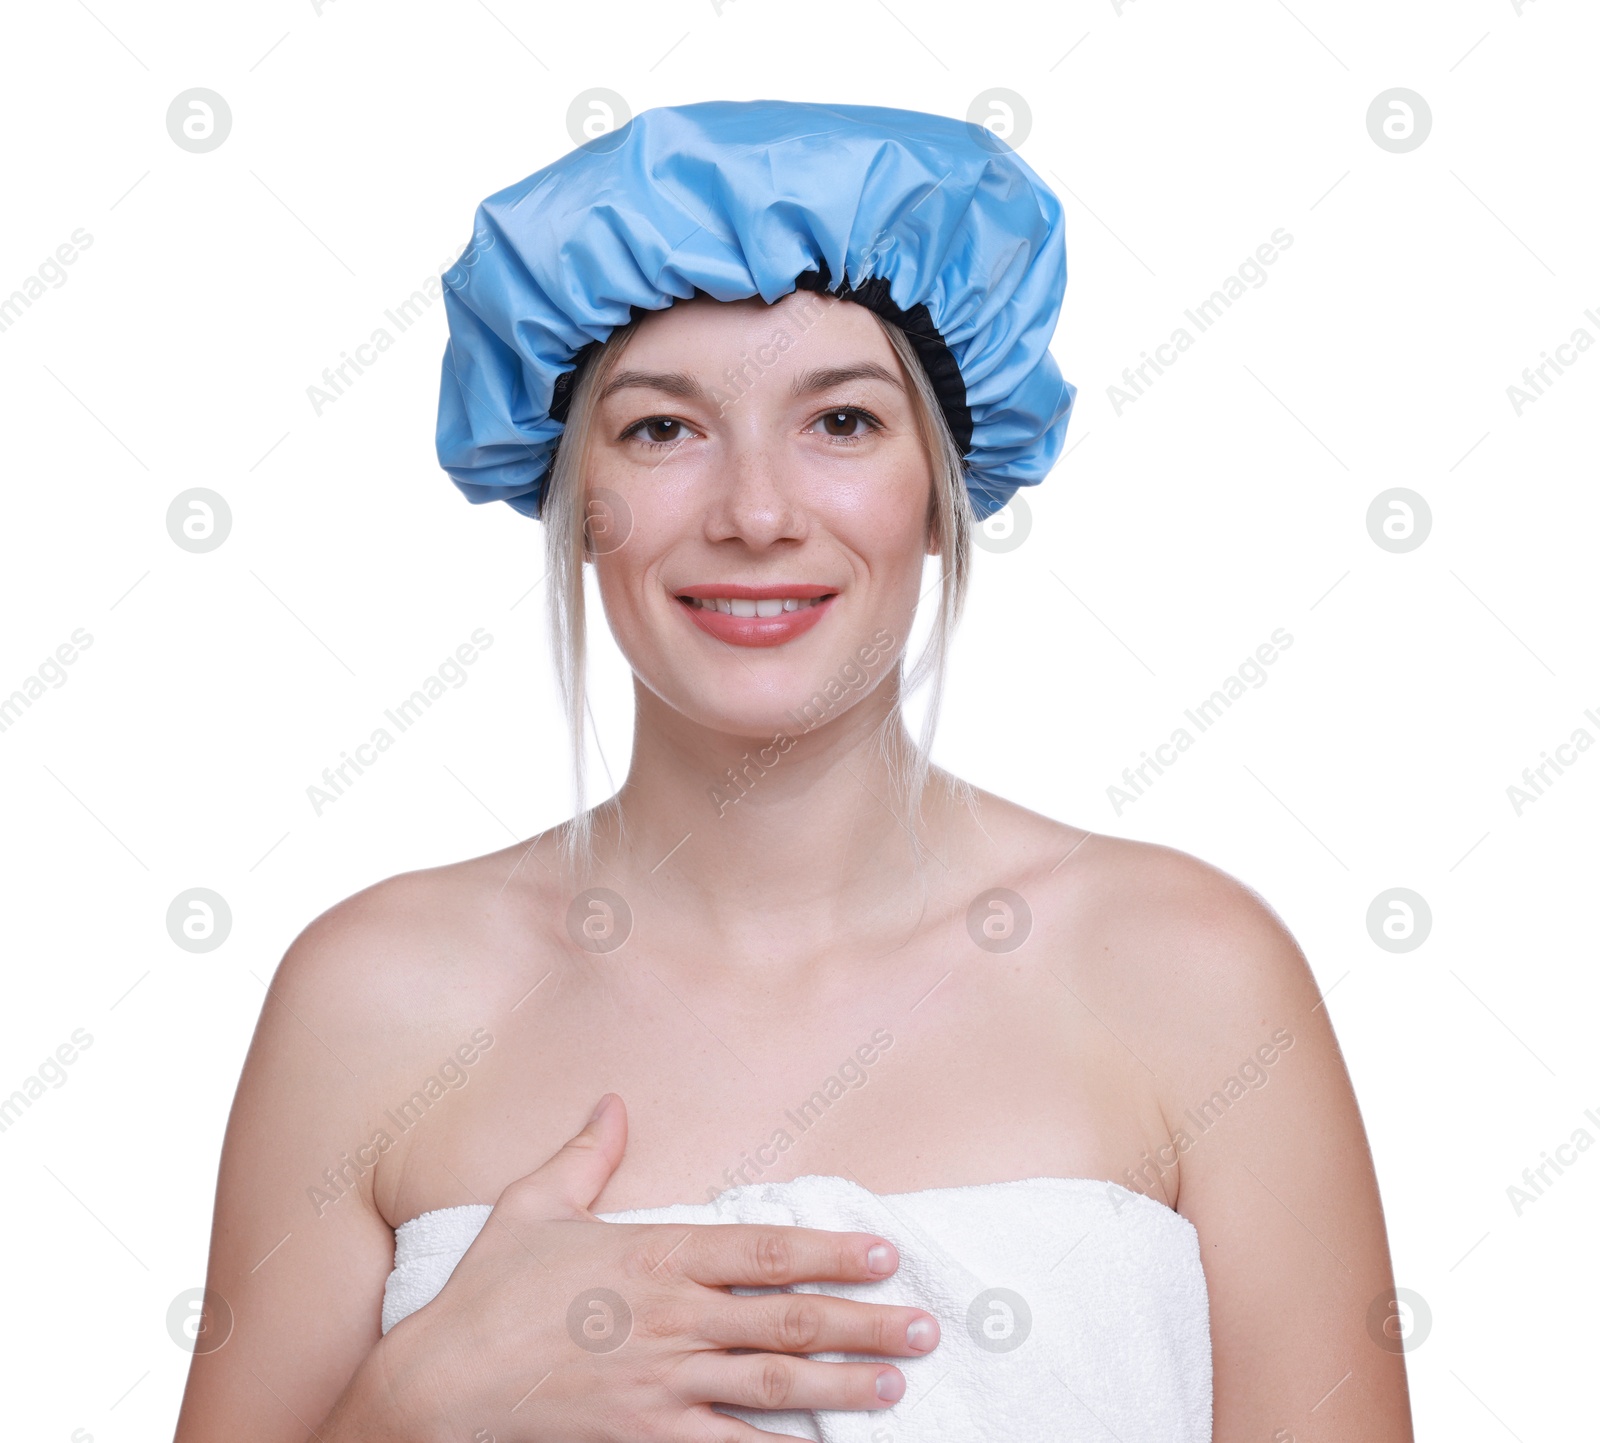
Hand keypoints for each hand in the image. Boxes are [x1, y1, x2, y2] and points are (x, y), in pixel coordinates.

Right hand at [375, 1093, 940, 1439]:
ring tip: (896, 1385)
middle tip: (924, 1327)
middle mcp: (671, 1320)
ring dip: (843, 1386)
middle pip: (787, 1320)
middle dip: (863, 1323)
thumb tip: (613, 1101)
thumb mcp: (530, 1209)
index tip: (883, 1254)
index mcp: (653, 1256)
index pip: (762, 1250)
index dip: (830, 1251)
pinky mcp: (646, 1439)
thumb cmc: (482, 1299)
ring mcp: (663, 1387)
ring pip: (773, 1386)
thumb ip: (584, 1155)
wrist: (434, 1395)